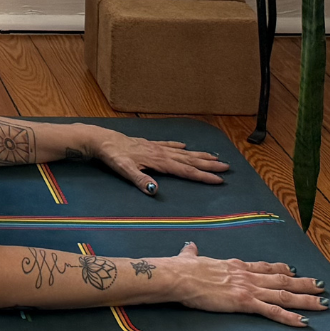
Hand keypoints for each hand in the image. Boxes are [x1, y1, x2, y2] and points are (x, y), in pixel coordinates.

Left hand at [86, 128, 228, 194]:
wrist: (102, 140)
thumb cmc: (113, 156)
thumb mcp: (124, 170)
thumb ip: (140, 180)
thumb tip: (154, 190)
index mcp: (159, 161)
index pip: (186, 171)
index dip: (203, 176)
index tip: (219, 180)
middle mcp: (161, 153)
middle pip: (190, 160)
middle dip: (209, 165)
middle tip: (227, 167)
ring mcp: (156, 147)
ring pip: (183, 152)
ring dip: (199, 155)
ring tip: (214, 157)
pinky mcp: (149, 143)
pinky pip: (168, 145)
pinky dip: (178, 146)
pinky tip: (185, 146)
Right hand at [164, 242, 327, 326]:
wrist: (178, 276)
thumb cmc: (181, 268)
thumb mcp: (189, 257)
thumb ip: (192, 253)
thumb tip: (190, 246)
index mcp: (234, 265)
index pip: (264, 267)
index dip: (281, 269)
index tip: (294, 270)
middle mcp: (246, 276)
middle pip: (281, 280)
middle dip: (303, 283)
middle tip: (321, 285)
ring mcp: (248, 288)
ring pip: (283, 294)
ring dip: (305, 299)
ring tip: (323, 303)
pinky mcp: (244, 302)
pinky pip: (272, 311)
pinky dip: (289, 317)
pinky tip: (303, 322)